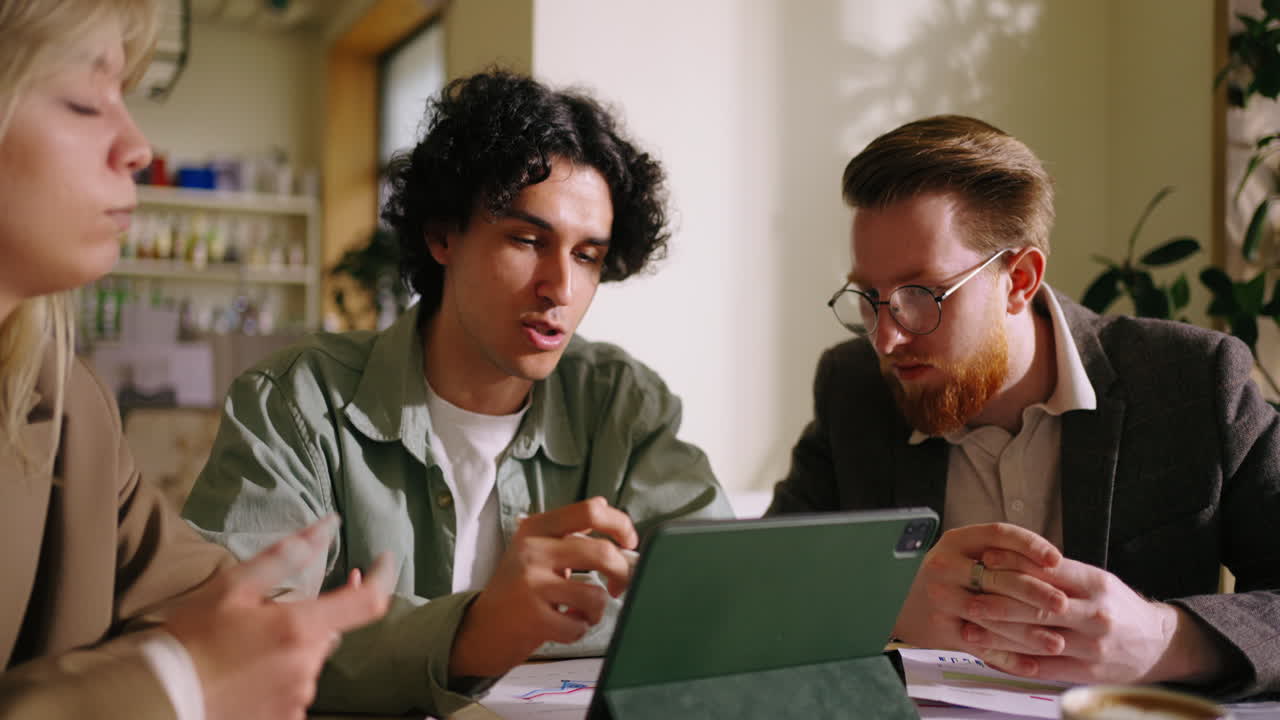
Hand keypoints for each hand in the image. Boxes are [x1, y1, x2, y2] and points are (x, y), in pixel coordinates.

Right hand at [164, 515, 393, 719]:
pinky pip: (294, 689)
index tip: (381, 561)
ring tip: (244, 649)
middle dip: (307, 620)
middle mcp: (307, 667)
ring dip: (290, 649)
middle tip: (261, 618)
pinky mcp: (285, 719)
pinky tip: (245, 673)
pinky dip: (278, 676)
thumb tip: (329, 526)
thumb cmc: (193, 637)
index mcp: (300, 629)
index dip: (382, 578)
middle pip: (328, 632)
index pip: (368, 602)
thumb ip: (287, 555)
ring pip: (309, 661)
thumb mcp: (233, 585)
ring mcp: (298, 698)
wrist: (158, 698)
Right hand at [449, 497, 637, 677]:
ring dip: (598, 609)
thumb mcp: (536, 548)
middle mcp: (533, 550)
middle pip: (602, 552)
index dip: (620, 525)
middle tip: (619, 585)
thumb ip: (569, 533)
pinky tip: (565, 625)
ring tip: (585, 612)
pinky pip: (579, 625)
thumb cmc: (517, 588)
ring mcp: (531, 584)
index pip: (591, 511)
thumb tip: (608, 512)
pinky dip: (579, 630)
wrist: (480, 628)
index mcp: (538, 528)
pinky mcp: (533, 617)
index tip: (629, 543)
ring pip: (596, 594)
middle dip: (623, 573)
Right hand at [893, 523, 1065, 648]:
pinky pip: (981, 646)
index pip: (998, 534)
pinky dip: (1009, 658)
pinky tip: (1032, 664)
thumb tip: (1054, 564)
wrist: (893, 598)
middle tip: (1063, 604)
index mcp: (956, 541)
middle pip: (997, 576)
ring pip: (992, 616)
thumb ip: (997, 554)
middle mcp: (946, 566)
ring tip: (1057, 642)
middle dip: (1035, 592)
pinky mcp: (941, 629)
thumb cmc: (942, 574)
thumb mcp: (961, 552)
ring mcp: (942, 598)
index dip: (1030, 545)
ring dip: (1028, 632)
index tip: (1056, 559)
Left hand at [959, 553, 1227, 683]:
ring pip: (1036, 638)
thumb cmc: (1117, 607)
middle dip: (998, 600)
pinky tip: (988, 655)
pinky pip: (1042, 668)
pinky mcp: (1086, 673)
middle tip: (968, 595)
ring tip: (968, 627)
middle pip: (1038, 605)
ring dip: (998, 634)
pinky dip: (1013, 661)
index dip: (1014, 563)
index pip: (1049, 570)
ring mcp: (1091, 647)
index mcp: (1097, 584)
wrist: (1157, 644)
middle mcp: (1095, 615)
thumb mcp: (1096, 580)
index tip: (985, 558)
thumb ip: (1058, 572)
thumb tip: (1006, 556)